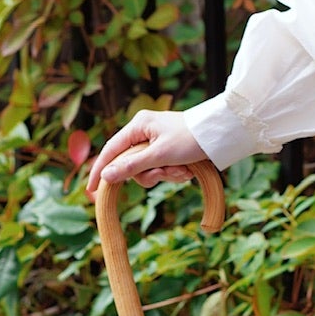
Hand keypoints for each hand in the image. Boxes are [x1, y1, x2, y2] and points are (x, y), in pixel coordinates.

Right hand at [85, 110, 208, 199]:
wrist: (222, 134)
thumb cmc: (191, 140)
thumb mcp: (160, 155)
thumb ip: (131, 166)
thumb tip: (105, 176)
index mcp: (138, 126)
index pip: (111, 150)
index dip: (101, 170)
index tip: (92, 190)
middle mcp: (145, 131)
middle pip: (131, 164)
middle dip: (149, 174)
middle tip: (165, 173)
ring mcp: (157, 141)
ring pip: (147, 169)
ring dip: (164, 175)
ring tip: (182, 171)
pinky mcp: (169, 150)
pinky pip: (162, 168)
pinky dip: (173, 173)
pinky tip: (187, 170)